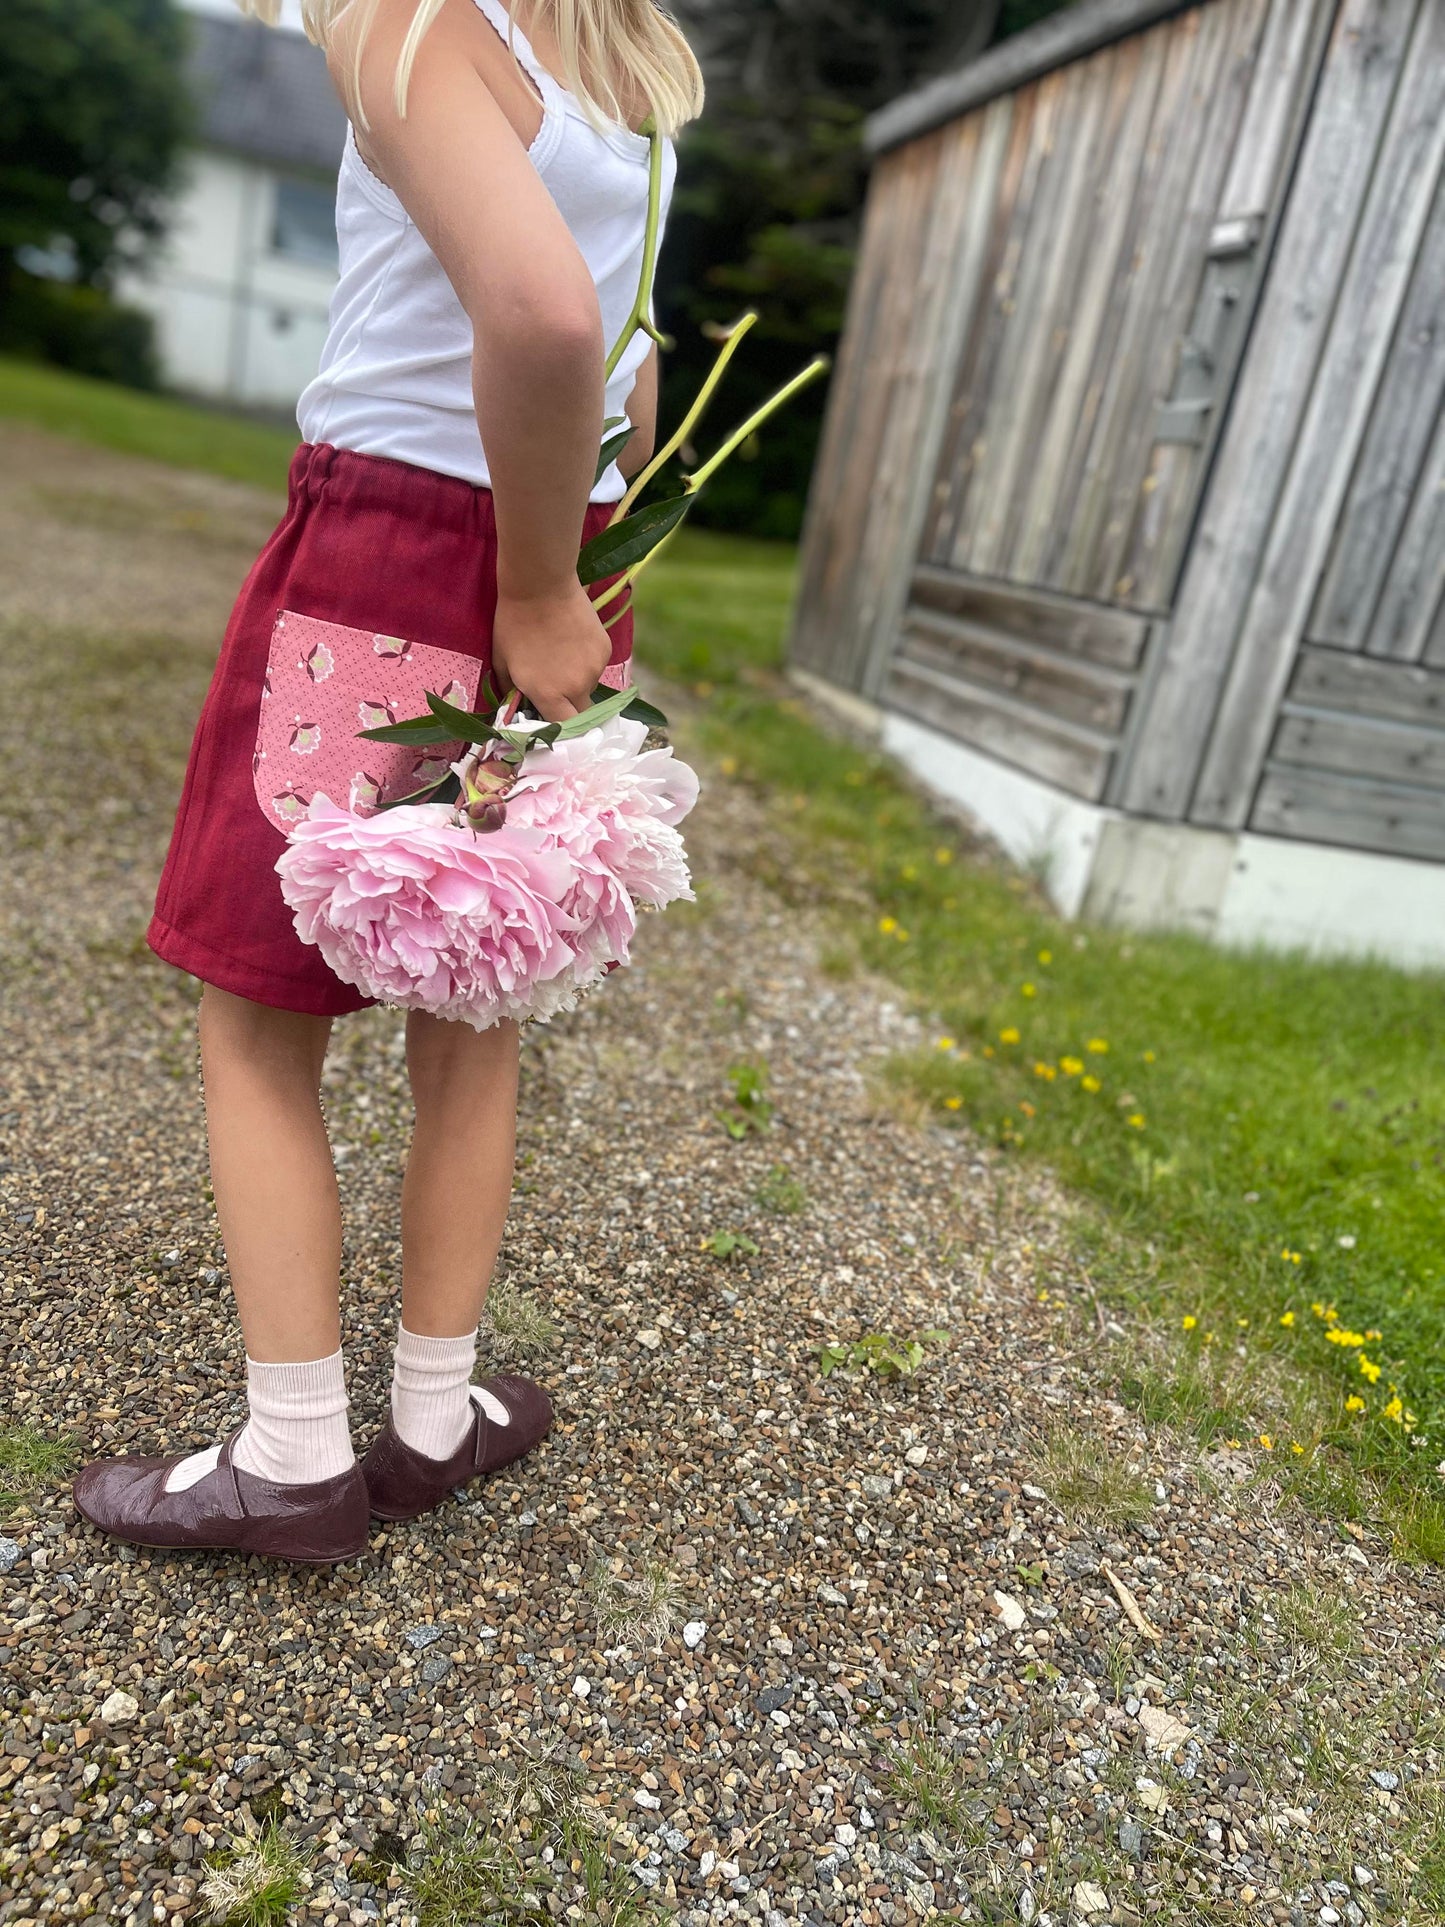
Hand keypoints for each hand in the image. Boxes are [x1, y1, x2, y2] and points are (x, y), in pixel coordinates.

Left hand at [491, 582, 613, 722]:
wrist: (540, 585)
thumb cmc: (514, 623)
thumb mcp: (502, 662)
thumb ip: (512, 692)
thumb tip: (518, 705)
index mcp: (549, 694)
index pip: (563, 729)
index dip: (558, 729)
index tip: (551, 720)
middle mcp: (577, 687)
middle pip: (581, 713)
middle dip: (570, 707)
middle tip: (556, 689)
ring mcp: (595, 668)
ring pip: (589, 687)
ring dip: (577, 681)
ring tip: (561, 654)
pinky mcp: (605, 649)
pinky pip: (597, 666)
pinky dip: (586, 661)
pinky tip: (572, 640)